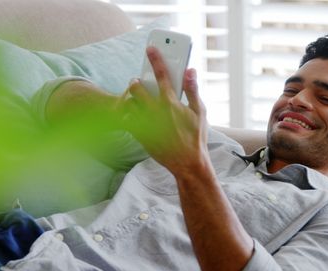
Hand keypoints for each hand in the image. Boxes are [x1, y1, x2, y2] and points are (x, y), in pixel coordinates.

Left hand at [121, 47, 208, 173]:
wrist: (187, 163)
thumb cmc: (196, 138)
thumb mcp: (199, 112)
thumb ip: (193, 90)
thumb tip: (190, 71)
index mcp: (171, 103)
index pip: (161, 74)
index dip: (156, 59)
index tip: (150, 49)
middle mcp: (155, 112)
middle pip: (137, 88)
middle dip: (136, 81)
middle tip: (139, 81)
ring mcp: (146, 124)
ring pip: (129, 104)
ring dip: (131, 98)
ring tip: (136, 99)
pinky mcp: (140, 136)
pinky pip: (128, 121)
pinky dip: (129, 115)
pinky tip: (134, 115)